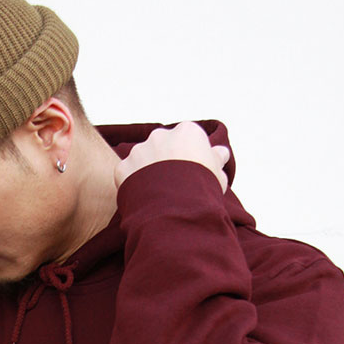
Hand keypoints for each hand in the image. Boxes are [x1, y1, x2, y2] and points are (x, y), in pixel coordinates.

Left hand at [114, 121, 229, 192]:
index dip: (189, 159)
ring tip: (157, 196)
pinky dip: (132, 186)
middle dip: (165, 163)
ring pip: (142, 160)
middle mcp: (161, 135)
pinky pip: (127, 175)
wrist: (176, 211)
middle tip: (171, 187)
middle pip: (162, 147)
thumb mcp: (217, 175)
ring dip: (147, 173)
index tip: (190, 175)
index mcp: (187, 132)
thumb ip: (216, 159)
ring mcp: (139, 150)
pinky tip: (143, 200)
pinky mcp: (123, 168)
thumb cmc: (202, 192)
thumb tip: (220, 153)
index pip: (187, 141)